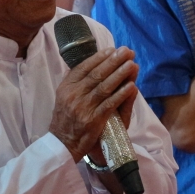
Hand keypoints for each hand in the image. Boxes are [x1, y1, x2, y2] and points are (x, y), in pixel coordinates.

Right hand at [50, 47, 139, 161]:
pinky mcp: (93, 120)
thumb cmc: (65, 118)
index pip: (84, 67)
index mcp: (66, 87)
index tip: (112, 49)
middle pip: (97, 74)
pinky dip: (121, 94)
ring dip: (120, 74)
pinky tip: (131, 86)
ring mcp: (84, 107)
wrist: (62, 143)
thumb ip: (74, 81)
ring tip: (132, 64)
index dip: (99, 57)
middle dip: (114, 61)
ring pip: (105, 87)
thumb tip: (87, 63)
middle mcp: (74, 94)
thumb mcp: (63, 97)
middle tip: (127, 51)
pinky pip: (110, 104)